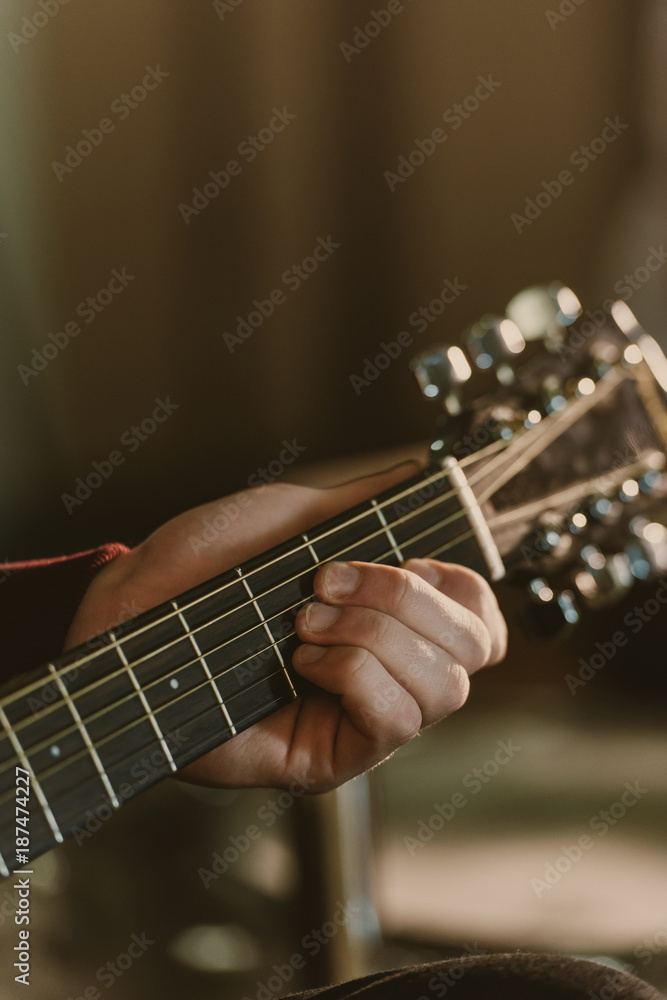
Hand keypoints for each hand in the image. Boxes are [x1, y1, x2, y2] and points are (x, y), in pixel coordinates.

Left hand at [66, 464, 506, 791]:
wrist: (135, 609)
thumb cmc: (205, 565)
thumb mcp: (293, 517)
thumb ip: (364, 506)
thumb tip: (422, 473)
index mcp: (392, 622)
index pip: (478, 622)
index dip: (461, 587)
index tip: (405, 559)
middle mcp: (390, 675)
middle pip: (473, 652)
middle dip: (407, 603)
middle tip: (327, 581)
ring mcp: (363, 721)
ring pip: (442, 691)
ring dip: (376, 637)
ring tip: (304, 620)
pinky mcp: (332, 760)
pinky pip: (391, 722)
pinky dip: (352, 673)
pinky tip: (299, 658)